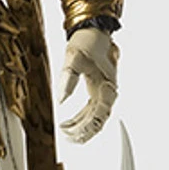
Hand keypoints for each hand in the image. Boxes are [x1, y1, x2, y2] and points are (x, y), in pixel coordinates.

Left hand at [58, 26, 118, 143]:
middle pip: (98, 121)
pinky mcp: (99, 89)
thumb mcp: (74, 58)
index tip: (70, 134)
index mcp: (106, 87)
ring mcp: (104, 91)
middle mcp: (108, 92)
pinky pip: (92, 110)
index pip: (98, 117)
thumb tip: (60, 99)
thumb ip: (68, 78)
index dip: (84, 129)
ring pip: (95, 117)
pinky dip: (82, 118)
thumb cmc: (88, 42)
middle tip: (66, 139)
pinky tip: (71, 123)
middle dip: (83, 132)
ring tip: (66, 133)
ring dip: (82, 127)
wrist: (95, 30)